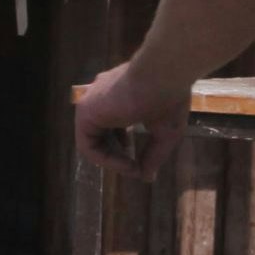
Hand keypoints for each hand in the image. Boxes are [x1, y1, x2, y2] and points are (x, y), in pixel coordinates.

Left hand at [73, 61, 187, 179]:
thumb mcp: (165, 132)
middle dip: (117, 153)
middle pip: (102, 133)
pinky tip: (126, 164)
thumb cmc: (168, 98)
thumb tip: (147, 178)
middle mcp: (102, 96)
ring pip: (92, 141)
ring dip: (112, 160)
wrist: (163, 76)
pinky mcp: (85, 111)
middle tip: (135, 167)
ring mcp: (91, 102)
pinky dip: (105, 159)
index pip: (113, 123)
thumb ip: (153, 155)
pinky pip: (87, 145)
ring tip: (131, 168)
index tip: (141, 161)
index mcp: (119, 93)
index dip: (125, 145)